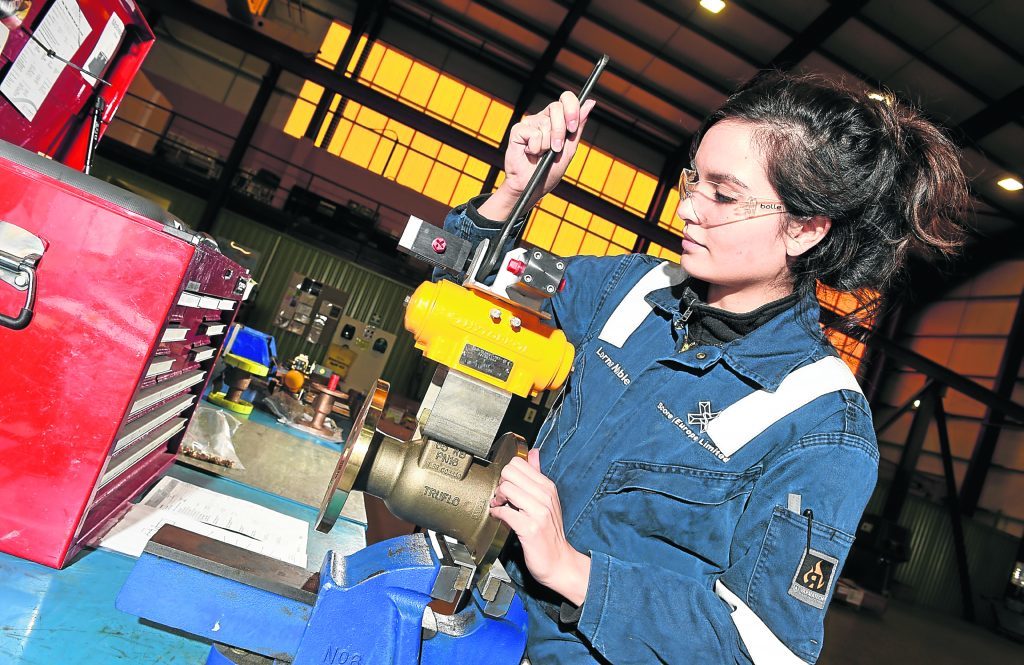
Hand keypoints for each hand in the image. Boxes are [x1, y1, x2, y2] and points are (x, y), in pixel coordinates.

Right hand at [479, 93, 596, 221]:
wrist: (531, 186)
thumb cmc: (549, 170)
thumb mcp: (569, 149)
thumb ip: (578, 127)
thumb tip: (590, 102)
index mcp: (557, 120)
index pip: (566, 99)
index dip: (572, 108)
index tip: (573, 128)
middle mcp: (543, 118)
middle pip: (556, 108)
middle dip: (560, 131)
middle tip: (557, 148)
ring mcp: (530, 123)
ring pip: (545, 123)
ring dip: (546, 145)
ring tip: (541, 154)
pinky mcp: (518, 130)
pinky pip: (532, 133)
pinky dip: (534, 148)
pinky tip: (530, 153)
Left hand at [490, 448, 590, 605]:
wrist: (559, 562)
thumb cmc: (550, 533)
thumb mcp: (548, 499)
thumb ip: (538, 475)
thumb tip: (532, 453)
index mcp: (548, 487)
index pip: (519, 463)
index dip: (507, 473)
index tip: (507, 485)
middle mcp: (545, 496)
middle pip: (510, 473)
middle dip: (500, 483)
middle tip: (501, 496)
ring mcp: (538, 512)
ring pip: (506, 489)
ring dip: (497, 499)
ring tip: (499, 506)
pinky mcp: (530, 528)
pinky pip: (505, 512)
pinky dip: (496, 513)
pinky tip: (499, 517)